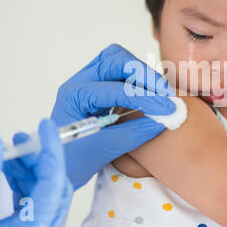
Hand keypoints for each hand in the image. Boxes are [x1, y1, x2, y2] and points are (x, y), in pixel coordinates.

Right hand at [0, 119, 72, 226]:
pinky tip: (8, 168)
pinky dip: (22, 180)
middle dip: (38, 157)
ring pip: (43, 190)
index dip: (51, 148)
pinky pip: (33, 198)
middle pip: (52, 183)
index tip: (45, 126)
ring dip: (29, 167)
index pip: (54, 178)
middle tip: (22, 138)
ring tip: (10, 151)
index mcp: (37, 226)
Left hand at [51, 44, 175, 189]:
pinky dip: (138, 78)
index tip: (167, 109)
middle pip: (116, 60)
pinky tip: (150, 94)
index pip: (116, 89)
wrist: (58, 167)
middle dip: (145, 75)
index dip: (146, 98)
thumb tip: (163, 121)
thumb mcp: (103, 150)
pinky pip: (121, 71)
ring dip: (142, 72)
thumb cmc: (72, 161)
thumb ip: (134, 134)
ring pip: (119, 59)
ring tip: (160, 92)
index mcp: (75, 96)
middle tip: (166, 95)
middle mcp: (80, 82)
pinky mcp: (99, 85)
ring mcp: (88, 81)